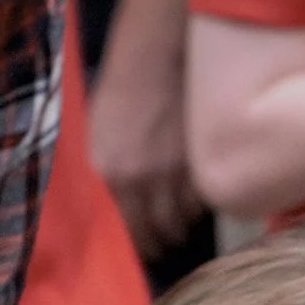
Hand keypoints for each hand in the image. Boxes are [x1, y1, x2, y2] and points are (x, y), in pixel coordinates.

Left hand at [88, 57, 204, 260]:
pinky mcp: (204, 163)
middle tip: (168, 241)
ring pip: (186, 219)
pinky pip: (206, 200)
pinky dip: (203, 203)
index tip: (147, 250)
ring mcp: (176, 174)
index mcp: (108, 173)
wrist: (158, 55)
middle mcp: (141, 181)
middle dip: (165, 240)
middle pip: (161, 232)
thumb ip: (107, 173)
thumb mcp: (98, 133)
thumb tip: (119, 208)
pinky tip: (198, 196)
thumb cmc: (122, 88)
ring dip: (185, 223)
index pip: (127, 232)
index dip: (139, 246)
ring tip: (184, 221)